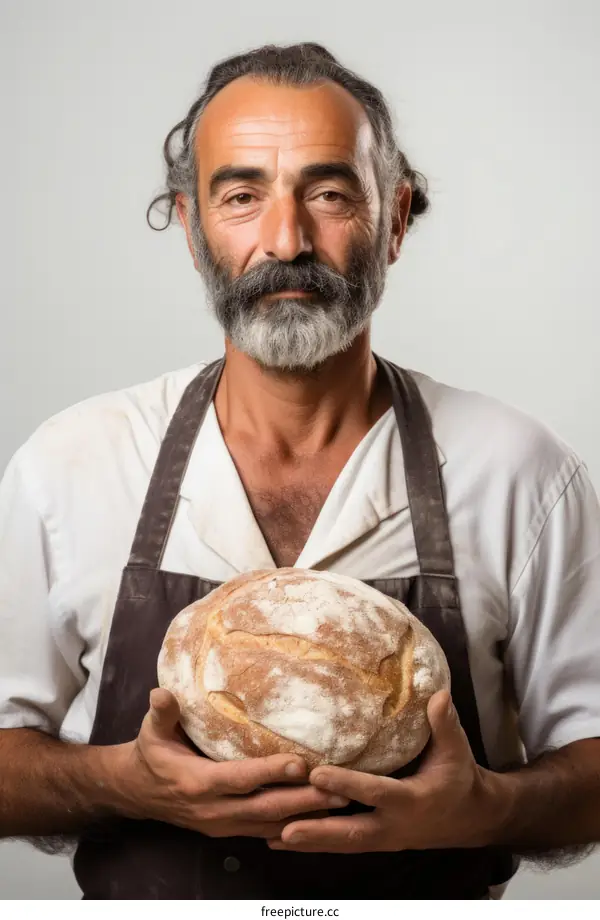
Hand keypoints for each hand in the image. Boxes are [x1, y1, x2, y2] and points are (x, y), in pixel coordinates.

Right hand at [111, 688, 348, 838]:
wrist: (138, 793)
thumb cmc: (151, 755)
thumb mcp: (151, 731)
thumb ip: (162, 713)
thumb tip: (161, 692)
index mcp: (199, 783)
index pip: (240, 779)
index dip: (270, 773)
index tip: (300, 763)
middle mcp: (215, 810)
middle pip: (266, 808)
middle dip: (304, 800)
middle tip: (340, 789)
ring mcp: (225, 824)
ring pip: (272, 824)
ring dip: (307, 815)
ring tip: (342, 802)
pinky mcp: (231, 830)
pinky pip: (267, 832)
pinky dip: (294, 827)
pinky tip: (321, 820)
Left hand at [267, 690, 505, 852]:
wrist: (471, 819)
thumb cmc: (459, 778)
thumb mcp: (456, 751)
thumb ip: (444, 724)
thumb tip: (438, 695)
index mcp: (411, 800)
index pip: (375, 793)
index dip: (347, 785)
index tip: (317, 774)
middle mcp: (394, 826)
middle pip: (351, 833)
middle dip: (318, 830)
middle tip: (285, 828)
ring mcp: (383, 840)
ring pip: (342, 845)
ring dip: (309, 843)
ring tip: (271, 838)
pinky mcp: (375, 842)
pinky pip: (342, 846)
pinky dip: (315, 845)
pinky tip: (284, 841)